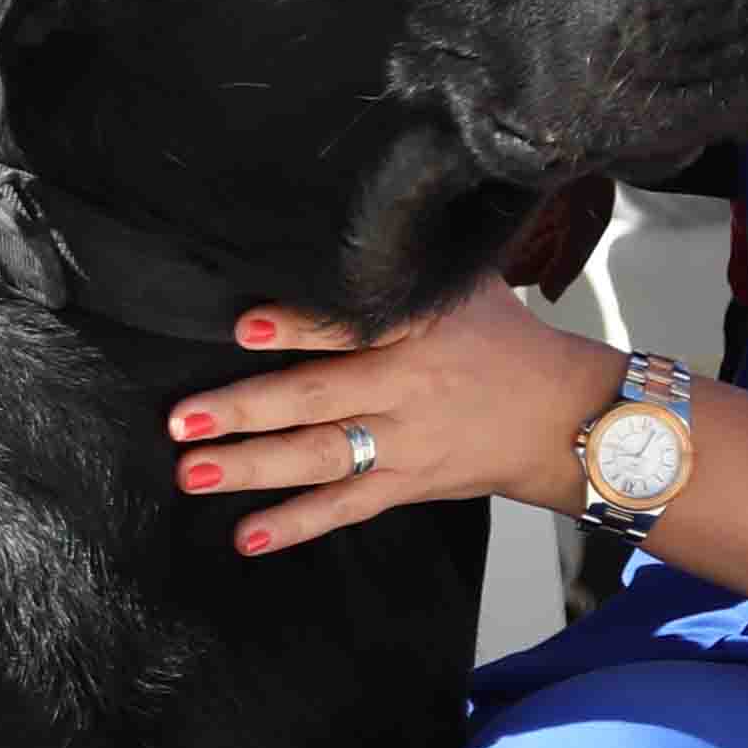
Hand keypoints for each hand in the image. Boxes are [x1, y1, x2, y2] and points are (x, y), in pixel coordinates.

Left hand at [169, 282, 621, 553]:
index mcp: (417, 331)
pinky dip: (296, 524)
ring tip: (193, 471)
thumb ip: (402, 262)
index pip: (352, 326)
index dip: (298, 326)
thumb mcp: (462, 288)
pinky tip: (245, 536)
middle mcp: (406, 389)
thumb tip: (350, 211)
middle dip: (248, 409)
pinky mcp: (406, 483)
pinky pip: (344, 507)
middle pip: (319, 399)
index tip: (244, 326)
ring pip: (321, 457)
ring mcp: (404, 442)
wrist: (564, 418)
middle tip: (183, 416)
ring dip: (253, 467)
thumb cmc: (503, 342)